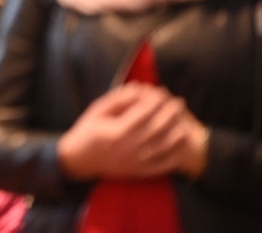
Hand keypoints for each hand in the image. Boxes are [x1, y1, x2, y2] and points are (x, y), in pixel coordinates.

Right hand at [58, 83, 199, 179]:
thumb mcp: (98, 110)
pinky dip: (176, 153)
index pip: (143, 114)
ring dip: (177, 131)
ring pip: (165, 147)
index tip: (162, 92)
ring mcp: (136, 163)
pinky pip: (164, 165)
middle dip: (170, 113)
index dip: (155, 101)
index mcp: (117, 132)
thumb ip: (119, 99)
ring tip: (182, 119)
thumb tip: (140, 88)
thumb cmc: (88, 130)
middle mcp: (128, 149)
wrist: (79, 160)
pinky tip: (180, 141)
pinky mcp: (139, 172)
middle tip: (178, 101)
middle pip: (157, 129)